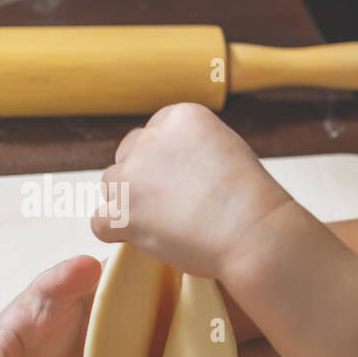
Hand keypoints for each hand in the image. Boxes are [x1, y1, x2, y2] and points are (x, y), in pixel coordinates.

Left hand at [90, 102, 292, 279]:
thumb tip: (166, 171)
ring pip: (112, 188)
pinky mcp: (123, 212)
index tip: (183, 186)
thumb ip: (191, 150)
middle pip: (127, 158)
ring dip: (131, 207)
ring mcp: (133, 175)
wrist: (257, 234)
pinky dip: (118, 234)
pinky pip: (101, 223)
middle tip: (174, 208)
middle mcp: (151, 138)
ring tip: (166, 226)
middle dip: (143, 182)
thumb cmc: (252, 203)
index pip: (151, 136)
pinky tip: (144, 239)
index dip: (163, 165)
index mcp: (179, 117)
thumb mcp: (227, 151)